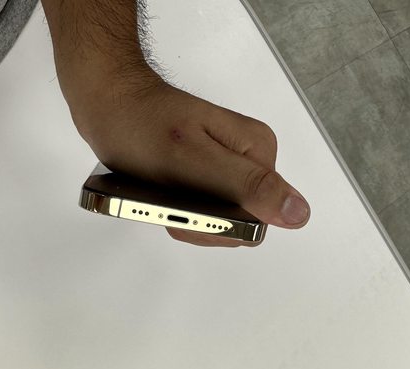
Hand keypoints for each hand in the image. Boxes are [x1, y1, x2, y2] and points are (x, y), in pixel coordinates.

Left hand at [70, 70, 310, 247]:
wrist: (111, 102)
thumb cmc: (143, 126)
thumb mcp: (195, 159)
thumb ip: (247, 186)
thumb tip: (298, 213)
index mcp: (259, 153)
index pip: (259, 220)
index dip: (220, 224)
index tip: (189, 204)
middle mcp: (251, 161)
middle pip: (239, 223)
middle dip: (200, 222)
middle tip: (170, 197)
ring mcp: (231, 168)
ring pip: (219, 221)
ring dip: (186, 217)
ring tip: (163, 192)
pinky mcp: (212, 174)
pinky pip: (203, 211)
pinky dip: (178, 211)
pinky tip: (162, 192)